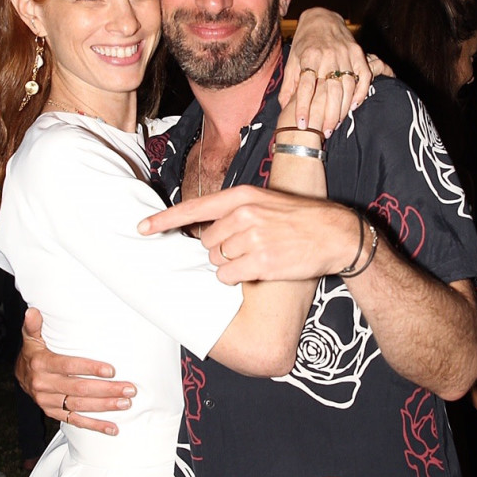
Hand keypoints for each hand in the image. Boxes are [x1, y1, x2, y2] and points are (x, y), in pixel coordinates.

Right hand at [16, 308, 136, 433]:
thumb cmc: (34, 352)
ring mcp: (48, 402)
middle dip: (106, 390)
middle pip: (79, 389)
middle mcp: (44, 385)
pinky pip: (76, 421)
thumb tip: (32, 311)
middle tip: (129, 389)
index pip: (69, 366)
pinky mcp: (54, 414)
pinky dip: (95, 426)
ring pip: (80, 405)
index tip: (111, 370)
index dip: (90, 368)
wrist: (21, 376)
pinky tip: (113, 428)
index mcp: (41, 364)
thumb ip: (33, 326)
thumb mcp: (31, 338)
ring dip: (104, 406)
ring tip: (125, 404)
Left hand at [139, 187, 355, 282]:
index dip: (164, 220)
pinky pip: (228, 277)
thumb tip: (204, 234)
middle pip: (207, 243)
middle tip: (248, 249)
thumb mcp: (266, 203)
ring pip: (217, 261)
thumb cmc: (299, 220)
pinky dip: (237, 279)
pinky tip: (258, 271)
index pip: (194, 209)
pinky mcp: (261, 262)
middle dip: (220, 251)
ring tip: (258, 257)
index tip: (142, 228)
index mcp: (242, 196)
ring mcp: (252, 239)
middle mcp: (244, 215)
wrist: (335, 233)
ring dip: (231, 266)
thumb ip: (235, 213)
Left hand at [281, 9, 378, 133]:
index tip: (302, 125)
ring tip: (334, 125)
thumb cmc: (304, 43)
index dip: (304, 107)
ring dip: (342, 108)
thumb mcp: (292, 60)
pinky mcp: (357, 53)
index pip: (306, 86)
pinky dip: (360, 92)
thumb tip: (284, 106)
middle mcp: (328, 55)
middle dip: (326, 114)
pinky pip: (363, 75)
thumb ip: (290, 83)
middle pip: (329, 90)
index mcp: (309, 56)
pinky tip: (353, 107)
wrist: (322, 17)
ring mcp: (345, 54)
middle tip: (322, 132)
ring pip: (347, 86)